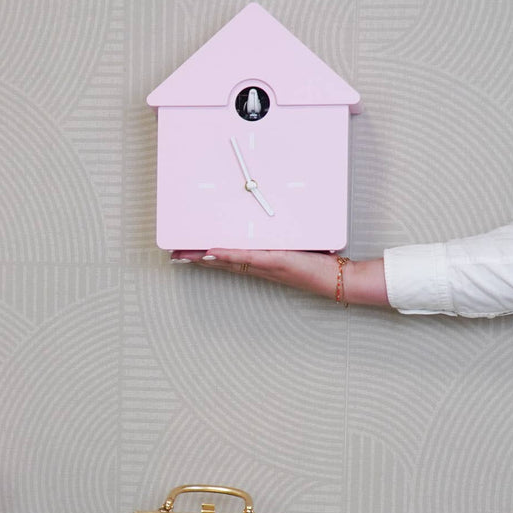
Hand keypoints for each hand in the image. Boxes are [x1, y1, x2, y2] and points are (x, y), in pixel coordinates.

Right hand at [170, 248, 388, 305]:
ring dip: (204, 258)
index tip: (186, 252)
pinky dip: (228, 255)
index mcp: (260, 261)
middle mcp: (258, 266)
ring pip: (227, 260)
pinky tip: (213, 252)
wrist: (337, 280)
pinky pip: (245, 257)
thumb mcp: (296, 249)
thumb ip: (281, 244)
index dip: (205, 255)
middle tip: (174, 253)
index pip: (227, 258)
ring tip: (184, 254)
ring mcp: (264, 265)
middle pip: (220, 261)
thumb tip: (268, 232)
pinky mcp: (274, 261)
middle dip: (195, 257)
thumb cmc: (319, 266)